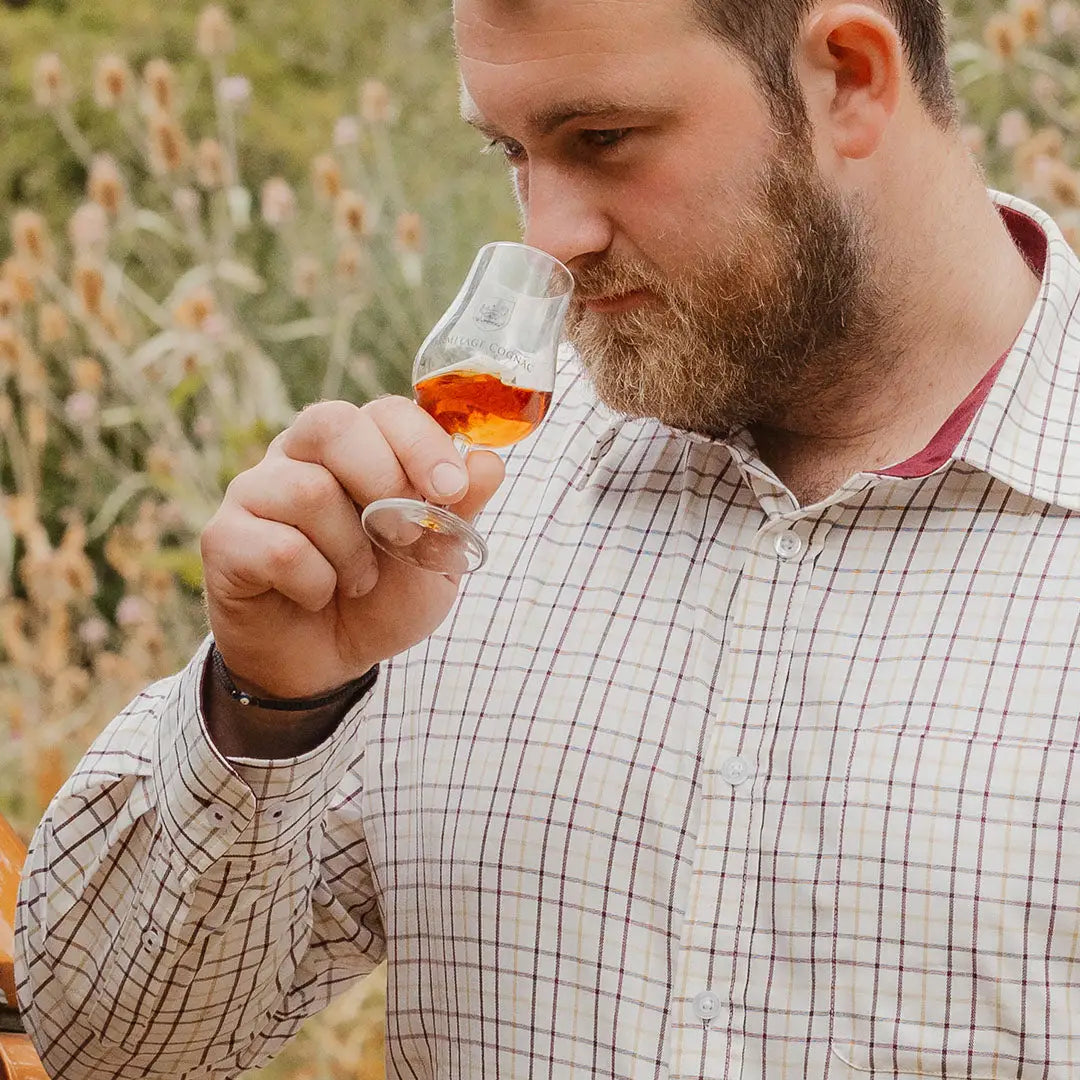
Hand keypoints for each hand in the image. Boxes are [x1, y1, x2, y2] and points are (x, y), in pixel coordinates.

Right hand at [200, 397, 504, 699]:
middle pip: (331, 423)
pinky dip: (314, 583)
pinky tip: (315, 596)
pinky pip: (277, 548)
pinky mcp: (224, 537)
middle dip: (381, 480)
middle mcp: (299, 456)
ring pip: (308, 491)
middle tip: (401, 537)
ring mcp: (255, 491)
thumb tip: (490, 462)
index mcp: (356, 449)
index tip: (452, 489)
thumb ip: (460, 512)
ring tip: (358, 581)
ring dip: (351, 551)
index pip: (384, 412)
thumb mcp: (436, 562)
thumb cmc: (382, 599)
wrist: (328, 662)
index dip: (421, 443)